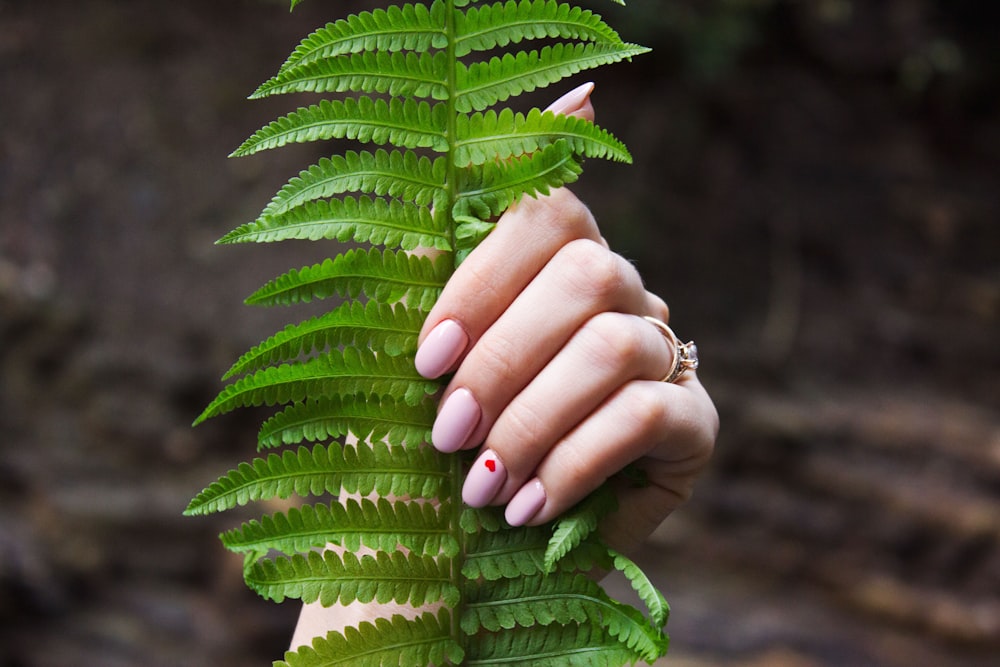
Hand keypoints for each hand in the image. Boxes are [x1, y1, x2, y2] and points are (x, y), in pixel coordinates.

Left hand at [414, 85, 717, 549]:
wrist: (479, 541)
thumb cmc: (449, 432)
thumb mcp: (435, 344)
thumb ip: (458, 239)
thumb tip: (577, 99)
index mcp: (555, 259)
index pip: (545, 211)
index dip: (482, 278)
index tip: (426, 359)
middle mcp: (621, 291)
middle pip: (584, 276)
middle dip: (502, 361)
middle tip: (448, 433)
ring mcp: (666, 351)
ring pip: (612, 347)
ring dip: (532, 421)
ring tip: (481, 484)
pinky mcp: (696, 421)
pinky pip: (646, 417)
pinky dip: (574, 463)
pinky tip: (529, 508)